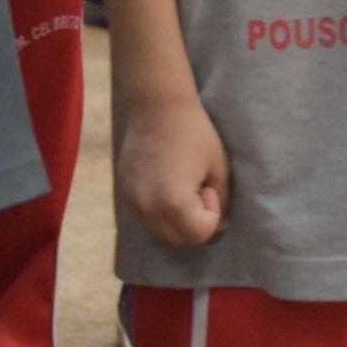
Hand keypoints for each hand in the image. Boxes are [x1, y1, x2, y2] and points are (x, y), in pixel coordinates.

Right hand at [116, 93, 229, 249]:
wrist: (157, 107)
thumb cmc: (195, 133)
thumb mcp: (218, 168)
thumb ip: (222, 201)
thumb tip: (218, 226)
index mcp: (174, 203)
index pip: (200, 234)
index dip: (212, 213)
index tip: (207, 186)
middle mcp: (148, 208)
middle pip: (179, 239)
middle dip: (194, 222)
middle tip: (198, 188)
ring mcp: (132, 202)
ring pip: (161, 231)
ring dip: (176, 219)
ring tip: (182, 186)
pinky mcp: (124, 193)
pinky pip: (146, 217)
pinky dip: (160, 211)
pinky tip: (166, 183)